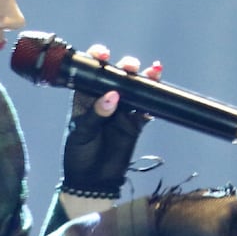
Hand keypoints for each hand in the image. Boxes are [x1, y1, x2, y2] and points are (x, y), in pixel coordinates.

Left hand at [61, 45, 161, 199]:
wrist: (92, 181)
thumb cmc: (78, 155)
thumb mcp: (81, 133)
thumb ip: (96, 114)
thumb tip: (113, 96)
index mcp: (85, 97)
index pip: (91, 73)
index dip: (97, 59)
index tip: (102, 54)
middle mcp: (104, 100)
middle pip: (117, 77)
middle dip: (125, 66)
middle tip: (129, 66)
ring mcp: (122, 111)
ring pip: (135, 89)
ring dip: (143, 79)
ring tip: (152, 72)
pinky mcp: (135, 124)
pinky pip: (146, 108)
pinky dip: (153, 100)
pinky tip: (157, 90)